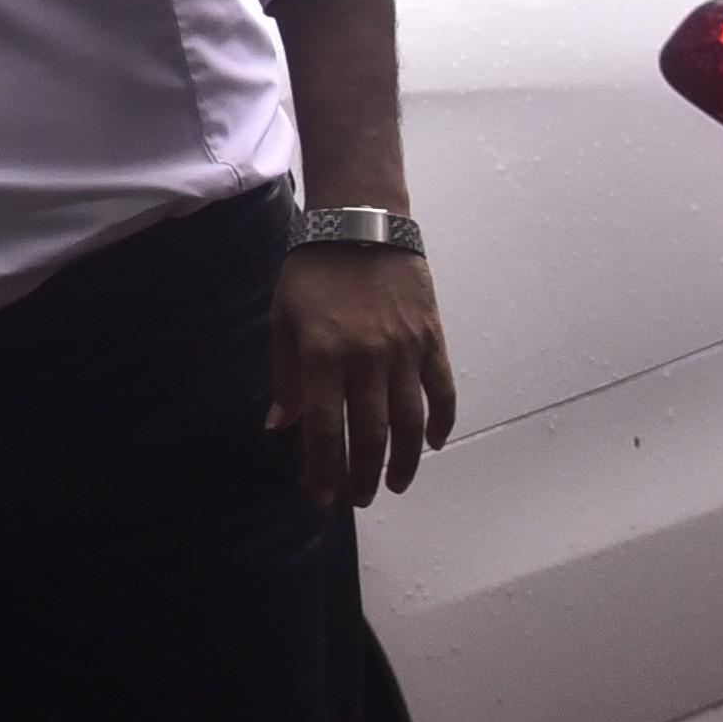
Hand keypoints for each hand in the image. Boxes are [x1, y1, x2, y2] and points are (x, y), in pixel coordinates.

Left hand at [270, 246, 457, 506]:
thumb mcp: (283, 319)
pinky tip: (431, 443)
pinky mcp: (431, 339)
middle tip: (361, 498)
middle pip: (371, 435)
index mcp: (324, 356)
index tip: (321, 498)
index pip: (325, 430)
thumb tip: (281, 426)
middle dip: (364, 475)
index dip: (323, 470)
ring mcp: (404, 350)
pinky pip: (441, 390)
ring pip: (410, 422)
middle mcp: (367, 359)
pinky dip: (441, 421)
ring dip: (404, 461)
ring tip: (395, 484)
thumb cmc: (313, 271)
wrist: (361, 223)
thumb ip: (285, 376)